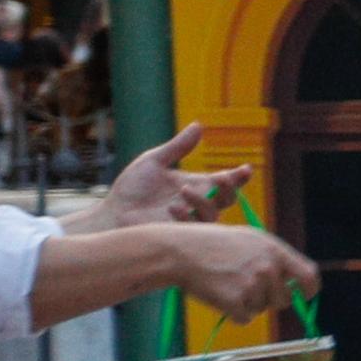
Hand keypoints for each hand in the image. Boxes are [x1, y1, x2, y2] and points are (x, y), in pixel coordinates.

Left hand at [75, 131, 247, 232]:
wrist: (114, 211)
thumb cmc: (132, 188)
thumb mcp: (154, 161)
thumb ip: (178, 147)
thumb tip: (199, 125)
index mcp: (196, 185)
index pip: (224, 181)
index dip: (239, 177)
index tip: (245, 169)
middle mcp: (198, 203)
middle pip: (227, 199)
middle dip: (230, 189)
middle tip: (223, 179)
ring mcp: (190, 220)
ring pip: (214, 214)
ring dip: (203, 201)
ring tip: (183, 190)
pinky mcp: (180, 235)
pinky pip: (194, 229)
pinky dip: (186, 216)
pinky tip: (172, 207)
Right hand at [164, 220, 317, 316]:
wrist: (179, 251)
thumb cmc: (211, 244)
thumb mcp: (248, 239)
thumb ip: (273, 257)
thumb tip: (295, 280)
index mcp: (274, 250)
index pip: (308, 275)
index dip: (310, 289)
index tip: (306, 296)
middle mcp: (268, 268)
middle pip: (283, 300)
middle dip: (269, 300)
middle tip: (244, 287)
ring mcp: (253, 285)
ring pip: (261, 309)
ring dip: (247, 303)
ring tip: (226, 283)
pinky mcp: (236, 301)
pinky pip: (244, 318)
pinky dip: (232, 312)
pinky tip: (218, 294)